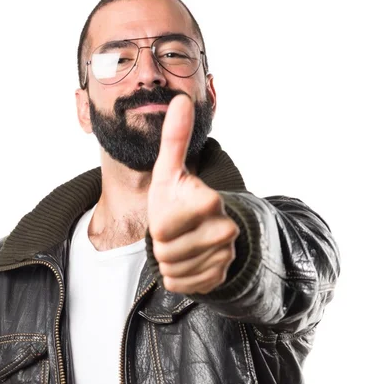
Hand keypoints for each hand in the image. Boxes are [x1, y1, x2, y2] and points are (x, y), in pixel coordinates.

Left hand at [148, 94, 239, 294]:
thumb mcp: (170, 169)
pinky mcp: (221, 277)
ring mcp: (226, 257)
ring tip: (181, 243)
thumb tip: (179, 99)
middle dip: (162, 243)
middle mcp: (225, 230)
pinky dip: (178, 276)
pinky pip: (182, 285)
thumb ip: (174, 138)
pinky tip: (188, 259)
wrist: (202, 229)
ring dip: (169, 259)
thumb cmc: (178, 196)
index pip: (162, 229)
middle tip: (174, 230)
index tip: (170, 212)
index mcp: (209, 201)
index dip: (158, 223)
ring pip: (173, 269)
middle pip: (166, 252)